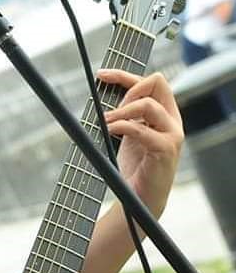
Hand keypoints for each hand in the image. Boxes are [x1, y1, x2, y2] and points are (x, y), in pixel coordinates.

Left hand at [97, 69, 183, 217]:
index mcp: (164, 113)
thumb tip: (102, 97)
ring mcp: (171, 134)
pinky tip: (109, 131)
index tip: (101, 75)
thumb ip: (124, 115)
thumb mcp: (127, 134)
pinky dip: (121, 126)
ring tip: (105, 122)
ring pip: (148, 104)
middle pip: (156, 83)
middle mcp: (171, 120)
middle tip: (109, 111)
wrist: (140, 197)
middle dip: (128, 91)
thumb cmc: (134, 167)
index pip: (151, 82)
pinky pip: (141, 129)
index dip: (125, 75)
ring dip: (121, 111)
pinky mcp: (165, 149)